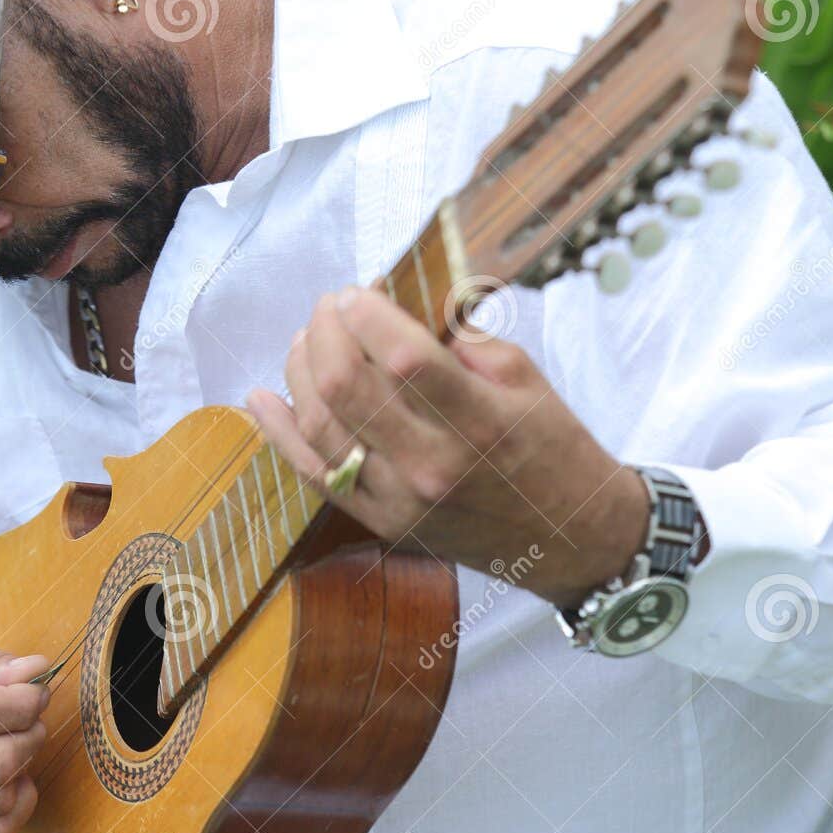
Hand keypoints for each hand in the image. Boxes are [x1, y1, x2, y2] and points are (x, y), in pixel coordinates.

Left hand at [246, 286, 649, 607]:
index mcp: (479, 421)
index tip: (355, 292)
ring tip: (304, 342)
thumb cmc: (553, 448)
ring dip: (300, 373)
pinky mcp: (382, 523)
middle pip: (347, 389)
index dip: (366, 315)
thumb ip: (463, 339)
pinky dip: (281, 435)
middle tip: (327, 309)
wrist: (569, 539)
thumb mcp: (527, 378)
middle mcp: (433, 465)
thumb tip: (401, 303)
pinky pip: (316, 475)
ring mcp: (401, 500)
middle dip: (325, 334)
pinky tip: (262, 399)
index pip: (403, 358)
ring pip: (322, 428)